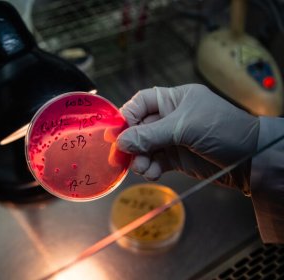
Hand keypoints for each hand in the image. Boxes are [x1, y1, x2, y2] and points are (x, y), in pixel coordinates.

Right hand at [116, 84, 259, 191]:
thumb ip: (151, 135)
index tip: (117, 133)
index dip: (128, 116)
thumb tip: (121, 142)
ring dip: (140, 158)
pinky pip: (154, 162)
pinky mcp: (176, 158)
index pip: (141, 103)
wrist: (251, 159)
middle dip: (132, 143)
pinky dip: (150, 168)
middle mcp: (170, 118)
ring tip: (143, 168)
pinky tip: (152, 172)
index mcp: (173, 100)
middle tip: (126, 156)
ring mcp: (172, 139)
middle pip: (139, 128)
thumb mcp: (184, 127)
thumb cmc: (223, 130)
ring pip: (144, 147)